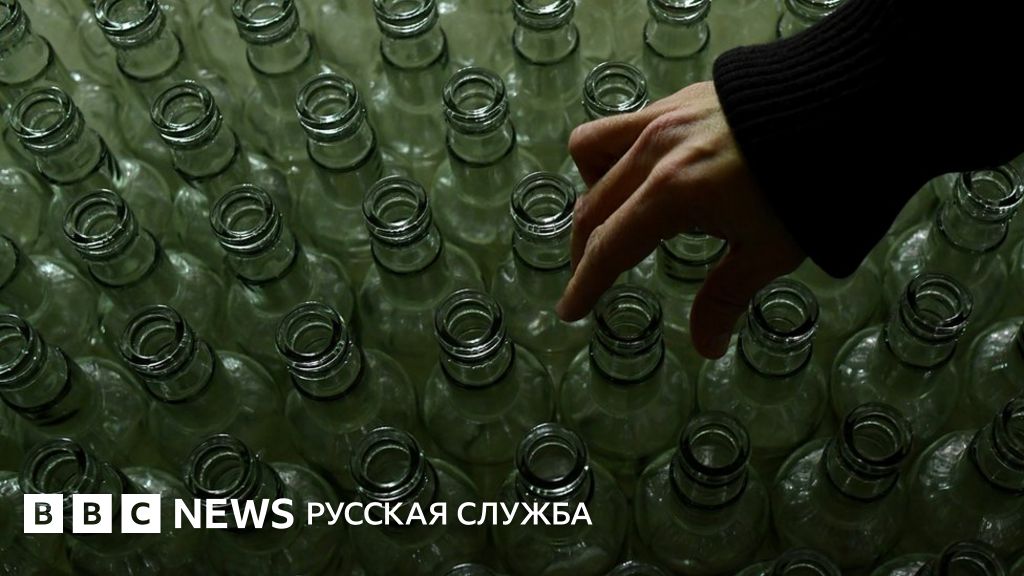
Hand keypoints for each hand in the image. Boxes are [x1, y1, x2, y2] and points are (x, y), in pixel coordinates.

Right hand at [556, 81, 805, 358]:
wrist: (851, 103)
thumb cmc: (813, 185)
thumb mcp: (770, 251)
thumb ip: (725, 297)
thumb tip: (705, 348)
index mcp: (672, 194)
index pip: (608, 249)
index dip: (584, 285)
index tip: (569, 311)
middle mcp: (654, 151)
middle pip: (593, 207)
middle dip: (584, 248)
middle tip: (593, 276)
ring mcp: (663, 117)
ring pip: (592, 151)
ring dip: (592, 189)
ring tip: (619, 214)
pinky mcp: (680, 97)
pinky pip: (623, 125)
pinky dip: (619, 155)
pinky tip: (651, 175)